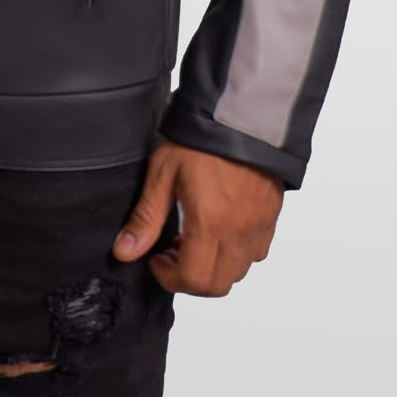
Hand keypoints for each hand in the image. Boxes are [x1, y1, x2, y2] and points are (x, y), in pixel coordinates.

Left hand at [111, 138, 284, 296]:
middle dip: (190, 278)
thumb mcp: (163, 172)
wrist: (241, 111)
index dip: (169, 278)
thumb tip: (125, 250)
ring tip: (195, 238)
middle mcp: (239, 231)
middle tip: (172, 252)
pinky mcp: (272, 215)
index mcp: (210, 222)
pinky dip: (236, 253)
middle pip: (217, 285)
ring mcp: (259, 225)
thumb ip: (146, 217)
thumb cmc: (200, 137)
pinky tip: (220, 228)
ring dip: (214, 267)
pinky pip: (257, 252)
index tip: (156, 259)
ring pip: (238, 272)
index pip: (193, 280)